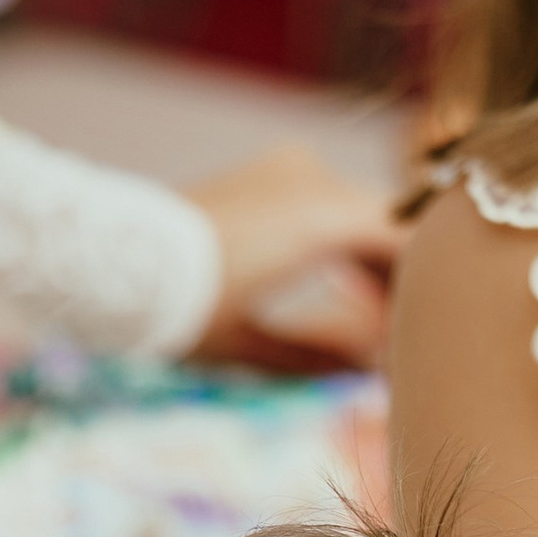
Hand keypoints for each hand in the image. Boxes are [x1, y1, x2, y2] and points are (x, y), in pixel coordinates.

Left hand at [186, 147, 400, 375]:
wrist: (116, 261)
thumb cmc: (182, 310)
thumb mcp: (251, 345)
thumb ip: (320, 353)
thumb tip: (374, 368)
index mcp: (319, 220)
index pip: (408, 244)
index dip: (421, 296)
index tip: (418, 343)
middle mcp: (314, 180)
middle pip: (390, 228)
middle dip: (401, 285)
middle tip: (403, 343)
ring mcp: (294, 168)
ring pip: (362, 217)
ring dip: (374, 269)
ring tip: (373, 332)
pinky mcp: (273, 174)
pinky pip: (332, 207)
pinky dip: (344, 248)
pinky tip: (345, 298)